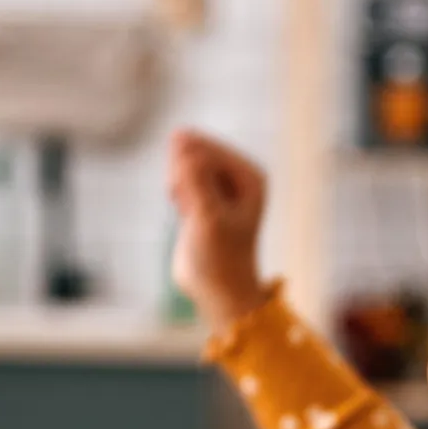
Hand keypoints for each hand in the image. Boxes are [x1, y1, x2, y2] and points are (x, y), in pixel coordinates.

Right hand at [165, 128, 267, 332]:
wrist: (219, 290)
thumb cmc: (220, 258)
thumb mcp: (208, 217)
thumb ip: (195, 178)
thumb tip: (180, 138)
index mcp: (250, 176)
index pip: (206, 150)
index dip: (186, 172)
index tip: (188, 201)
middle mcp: (239, 176)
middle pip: (194, 153)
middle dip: (181, 176)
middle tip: (184, 205)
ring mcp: (221, 185)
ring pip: (185, 164)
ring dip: (177, 184)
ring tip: (185, 210)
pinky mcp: (204, 196)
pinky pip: (181, 176)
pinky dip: (177, 191)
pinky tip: (182, 210)